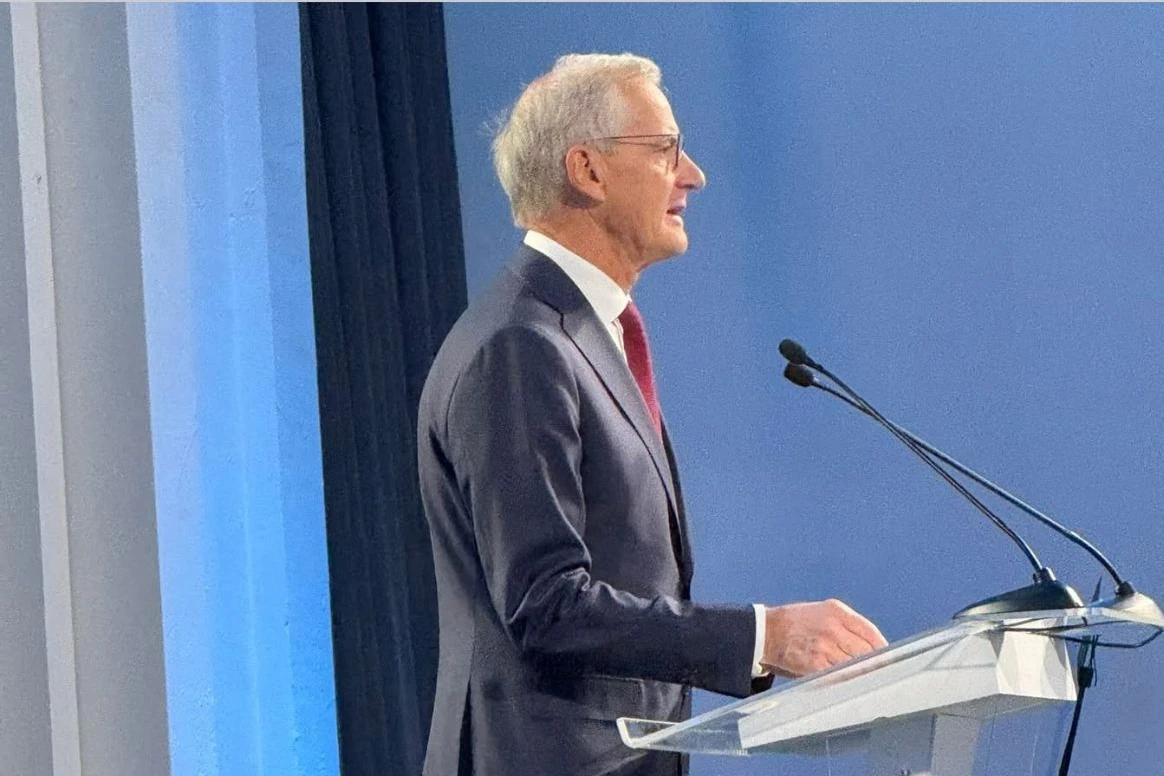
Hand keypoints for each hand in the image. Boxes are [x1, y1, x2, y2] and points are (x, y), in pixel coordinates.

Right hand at [761, 599, 886, 677]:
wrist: (766, 631)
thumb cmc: (795, 623)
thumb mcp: (822, 612)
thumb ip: (845, 626)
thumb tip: (870, 648)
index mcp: (837, 611)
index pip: (870, 632)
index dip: (883, 649)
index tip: (889, 659)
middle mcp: (833, 626)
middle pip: (866, 651)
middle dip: (875, 664)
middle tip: (882, 674)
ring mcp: (825, 645)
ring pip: (855, 664)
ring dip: (862, 674)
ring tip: (867, 681)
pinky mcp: (815, 663)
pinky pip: (839, 675)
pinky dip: (846, 680)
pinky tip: (849, 683)